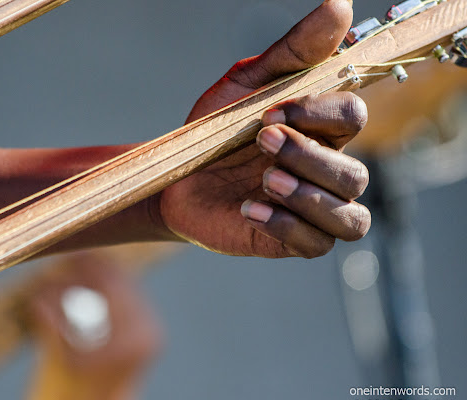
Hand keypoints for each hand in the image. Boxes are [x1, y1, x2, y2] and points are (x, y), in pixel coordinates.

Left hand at [159, 0, 370, 257]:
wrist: (176, 179)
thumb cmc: (213, 131)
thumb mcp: (246, 84)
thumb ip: (293, 51)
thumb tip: (341, 5)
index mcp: (320, 130)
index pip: (353, 118)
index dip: (320, 114)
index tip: (271, 110)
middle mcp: (325, 172)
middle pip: (355, 175)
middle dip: (309, 157)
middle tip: (261, 140)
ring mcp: (311, 210)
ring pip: (350, 218)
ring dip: (309, 197)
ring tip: (263, 180)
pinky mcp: (291, 241)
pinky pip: (315, 244)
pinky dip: (285, 226)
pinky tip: (249, 209)